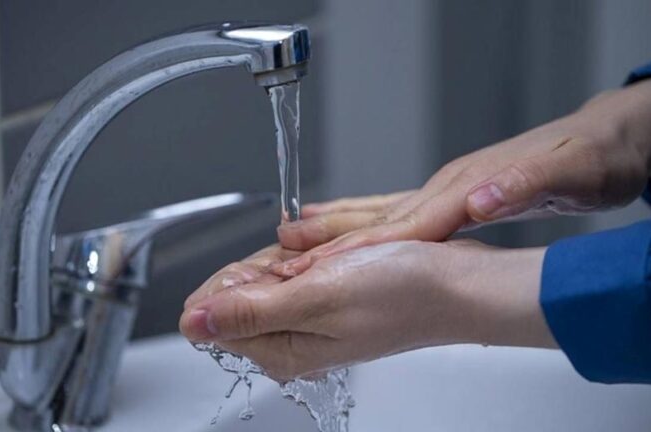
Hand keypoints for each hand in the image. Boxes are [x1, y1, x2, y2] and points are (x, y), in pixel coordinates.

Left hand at [179, 240, 554, 380]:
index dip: (232, 279)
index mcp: (279, 348)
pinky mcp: (330, 301)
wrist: (459, 286)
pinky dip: (317, 254)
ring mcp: (311, 320)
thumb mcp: (316, 298)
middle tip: (318, 264)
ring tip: (340, 261)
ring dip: (298, 256)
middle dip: (271, 264)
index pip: (215, 314)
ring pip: (272, 276)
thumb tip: (192, 324)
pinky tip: (344, 256)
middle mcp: (290, 339)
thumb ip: (249, 312)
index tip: (274, 266)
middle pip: (242, 292)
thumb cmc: (402, 294)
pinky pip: (302, 270)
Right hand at [275, 79, 650, 275]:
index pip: (403, 224)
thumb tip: (477, 199)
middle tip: (279, 251)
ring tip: (292, 235)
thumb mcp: (568, 173)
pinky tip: (348, 229)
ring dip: (334, 226)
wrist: (605, 141)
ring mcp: (446, 190)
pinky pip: (396, 211)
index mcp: (467, 188)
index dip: (358, 247)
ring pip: (378, 211)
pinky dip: (363, 221)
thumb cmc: (590, 159)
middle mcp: (448, 187)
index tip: (318, 265)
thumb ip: (518, 186)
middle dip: (326, 236)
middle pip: (375, 216)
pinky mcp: (452, 196)